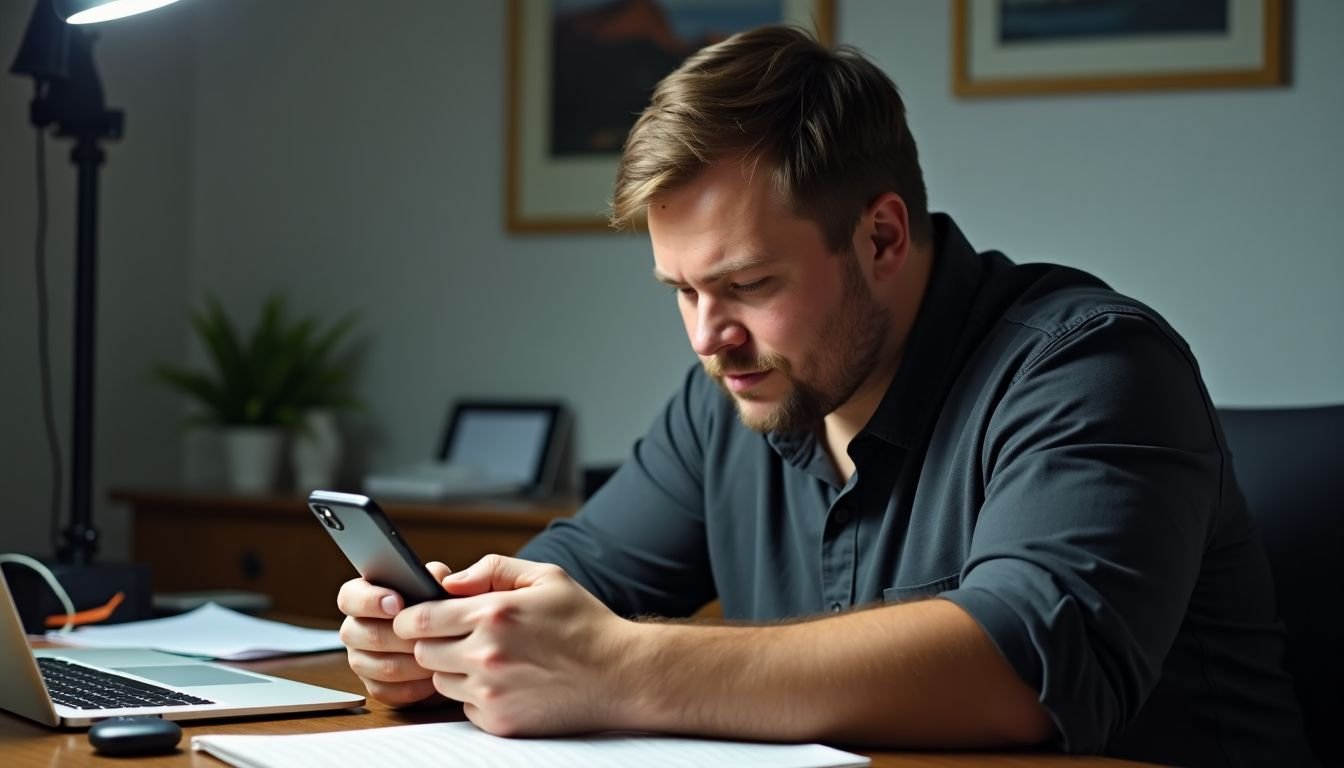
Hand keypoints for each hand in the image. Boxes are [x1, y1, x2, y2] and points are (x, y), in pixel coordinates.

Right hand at [337, 561, 451, 707]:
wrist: (465, 646)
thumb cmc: (452, 609)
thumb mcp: (448, 586)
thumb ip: (440, 576)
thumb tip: (438, 578)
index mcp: (367, 597)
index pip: (350, 596)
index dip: (369, 600)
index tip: (397, 603)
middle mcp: (358, 628)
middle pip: (357, 633)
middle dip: (395, 635)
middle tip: (425, 636)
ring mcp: (363, 659)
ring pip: (372, 664)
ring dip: (407, 661)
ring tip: (436, 657)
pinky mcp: (377, 686)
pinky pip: (384, 691)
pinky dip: (410, 686)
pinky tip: (432, 678)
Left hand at [392, 555, 636, 735]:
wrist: (620, 675)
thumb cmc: (584, 622)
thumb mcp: (545, 577)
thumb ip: (492, 568)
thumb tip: (451, 581)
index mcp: (493, 614)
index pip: (419, 618)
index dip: (413, 616)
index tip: (421, 616)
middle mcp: (486, 655)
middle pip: (422, 652)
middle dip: (432, 642)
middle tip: (457, 636)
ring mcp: (491, 692)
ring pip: (439, 681)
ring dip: (453, 669)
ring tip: (489, 658)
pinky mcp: (499, 721)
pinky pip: (464, 706)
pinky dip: (476, 695)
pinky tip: (506, 681)